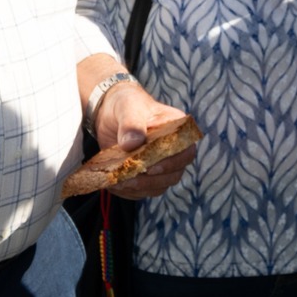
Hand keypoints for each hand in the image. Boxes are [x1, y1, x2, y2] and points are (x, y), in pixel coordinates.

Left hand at [94, 81, 199, 199]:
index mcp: (177, 130)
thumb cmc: (125, 105)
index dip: (173, 163)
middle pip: (175, 173)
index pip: (186, 151)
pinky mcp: (146, 176)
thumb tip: (132, 144)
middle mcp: (173, 150)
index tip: (151, 166)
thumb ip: (131, 124)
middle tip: (129, 177)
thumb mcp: (128, 108)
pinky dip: (129, 192)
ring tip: (118, 181)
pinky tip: (115, 184)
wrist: (109, 114)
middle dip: (152, 180)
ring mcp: (160, 164)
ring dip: (140, 188)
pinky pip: (143, 191)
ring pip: (160, 186)